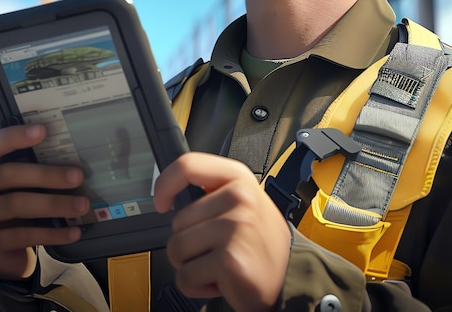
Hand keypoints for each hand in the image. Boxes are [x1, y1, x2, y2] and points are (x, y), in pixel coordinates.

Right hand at [0, 124, 89, 279]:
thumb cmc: (7, 203)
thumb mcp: (12, 185)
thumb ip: (28, 169)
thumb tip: (71, 159)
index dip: (16, 136)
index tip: (44, 130)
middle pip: (8, 175)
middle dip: (46, 174)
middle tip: (78, 176)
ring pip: (16, 205)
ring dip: (54, 204)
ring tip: (81, 206)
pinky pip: (22, 235)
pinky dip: (51, 233)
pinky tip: (73, 232)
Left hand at [154, 152, 290, 311]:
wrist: (290, 276)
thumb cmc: (261, 241)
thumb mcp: (244, 200)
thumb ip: (214, 190)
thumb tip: (174, 190)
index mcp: (238, 177)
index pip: (187, 165)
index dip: (165, 183)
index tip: (161, 201)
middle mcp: (238, 197)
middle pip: (177, 220)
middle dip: (187, 241)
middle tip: (215, 248)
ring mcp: (234, 227)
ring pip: (177, 248)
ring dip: (190, 264)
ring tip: (217, 263)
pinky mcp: (228, 259)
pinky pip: (186, 276)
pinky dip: (196, 286)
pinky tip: (219, 280)